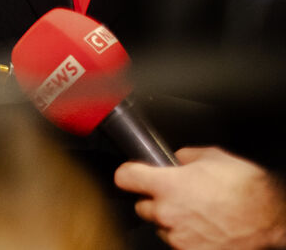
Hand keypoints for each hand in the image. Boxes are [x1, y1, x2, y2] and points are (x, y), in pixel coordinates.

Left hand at [114, 147, 285, 249]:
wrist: (272, 218)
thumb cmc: (247, 189)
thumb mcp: (214, 156)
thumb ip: (186, 156)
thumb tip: (177, 159)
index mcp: (167, 185)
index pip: (125, 177)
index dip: (130, 173)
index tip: (134, 173)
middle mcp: (168, 213)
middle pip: (142, 206)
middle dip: (155, 199)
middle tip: (175, 195)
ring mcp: (178, 237)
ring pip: (160, 227)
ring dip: (171, 220)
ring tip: (195, 213)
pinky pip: (178, 243)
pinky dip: (187, 236)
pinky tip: (203, 228)